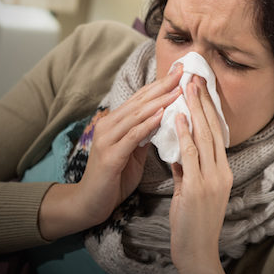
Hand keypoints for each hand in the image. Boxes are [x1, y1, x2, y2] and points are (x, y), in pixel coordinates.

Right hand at [39, 64, 182, 239]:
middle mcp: (108, 125)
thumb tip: (162, 119)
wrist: (91, 202)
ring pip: (136, 115)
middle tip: (182, 72)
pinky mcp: (110, 155)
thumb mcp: (132, 153)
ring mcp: (107, 139)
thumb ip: (143, 135)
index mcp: (114, 123)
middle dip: (163, 86)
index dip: (160, 85)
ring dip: (159, 101)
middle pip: (139, 101)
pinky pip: (132, 136)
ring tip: (178, 90)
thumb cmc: (113, 178)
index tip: (179, 72)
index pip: (140, 99)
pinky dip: (147, 124)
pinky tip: (161, 114)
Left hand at [169, 76, 232, 273]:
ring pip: (204, 136)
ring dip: (194, 109)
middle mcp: (220, 172)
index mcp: (221, 171)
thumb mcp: (189, 191)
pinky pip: (190, 155)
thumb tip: (177, 154)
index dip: (207, 109)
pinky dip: (184, 134)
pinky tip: (177, 117)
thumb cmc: (192, 223)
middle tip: (194, 77)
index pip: (215, 134)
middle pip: (212, 129)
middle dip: (202, 101)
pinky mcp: (197, 188)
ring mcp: (211, 179)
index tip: (199, 88)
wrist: (197, 252)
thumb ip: (185, 171)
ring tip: (187, 86)